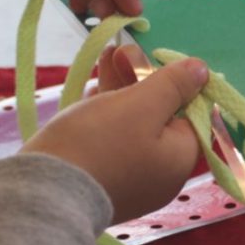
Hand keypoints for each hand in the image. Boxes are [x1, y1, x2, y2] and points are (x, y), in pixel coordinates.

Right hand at [20, 45, 205, 221]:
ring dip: (121, 89)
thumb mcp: (141, 105)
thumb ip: (174, 85)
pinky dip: (104, 113)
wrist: (42, 194)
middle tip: (120, 49)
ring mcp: (130, 180)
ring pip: (132, 124)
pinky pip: (111, 140)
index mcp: (180, 159)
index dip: (174, 81)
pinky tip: (94, 90)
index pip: (190, 112)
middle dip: (141, 79)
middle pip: (159, 116)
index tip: (154, 56)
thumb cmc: (100, 143)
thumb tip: (203, 71)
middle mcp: (160, 175)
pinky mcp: (102, 180)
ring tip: (106, 56)